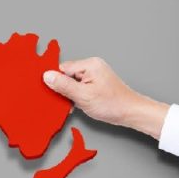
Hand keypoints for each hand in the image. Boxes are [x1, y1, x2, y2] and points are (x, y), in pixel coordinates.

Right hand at [44, 58, 168, 139]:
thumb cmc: (113, 104)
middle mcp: (92, 66)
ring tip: (81, 103)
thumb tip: (46, 76)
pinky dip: (78, 95)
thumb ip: (63, 85)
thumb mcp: (83, 96)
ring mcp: (95, 73)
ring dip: (72, 94)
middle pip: (66, 75)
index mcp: (89, 64)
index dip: (58, 82)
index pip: (62, 69)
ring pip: (72, 82)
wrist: (132, 113)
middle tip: (72, 100)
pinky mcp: (96, 82)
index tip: (58, 93)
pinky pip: (79, 85)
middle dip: (66, 89)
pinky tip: (83, 103)